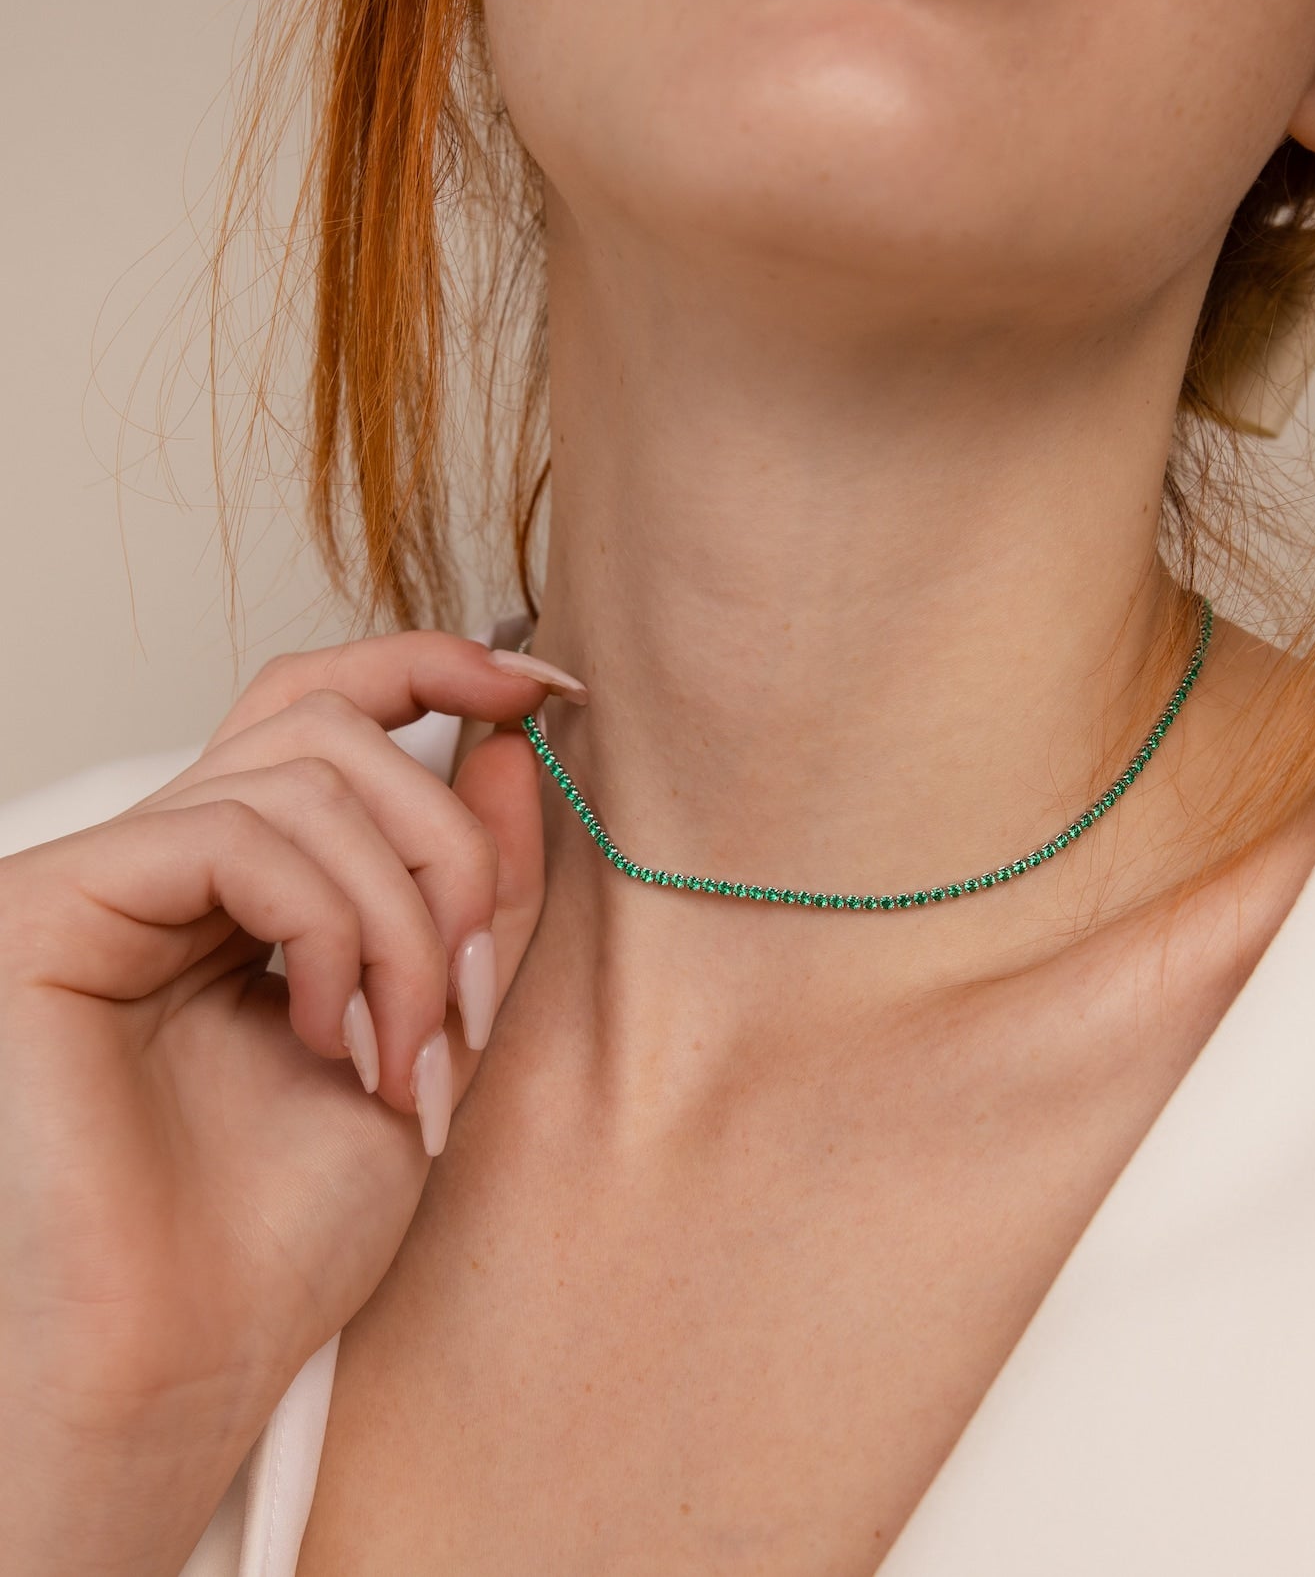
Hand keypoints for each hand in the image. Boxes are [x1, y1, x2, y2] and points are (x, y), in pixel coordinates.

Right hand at [0, 630, 584, 1576]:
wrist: (190, 1360)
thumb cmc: (291, 1226)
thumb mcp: (438, 1029)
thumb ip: (480, 889)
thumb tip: (513, 741)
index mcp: (256, 883)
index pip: (332, 708)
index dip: (439, 666)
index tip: (553, 690)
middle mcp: (175, 863)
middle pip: (337, 726)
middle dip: (450, 846)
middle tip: (473, 989)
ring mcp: (109, 878)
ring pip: (304, 777)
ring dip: (405, 918)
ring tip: (406, 1050)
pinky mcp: (50, 907)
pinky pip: (230, 836)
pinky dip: (325, 930)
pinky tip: (326, 1034)